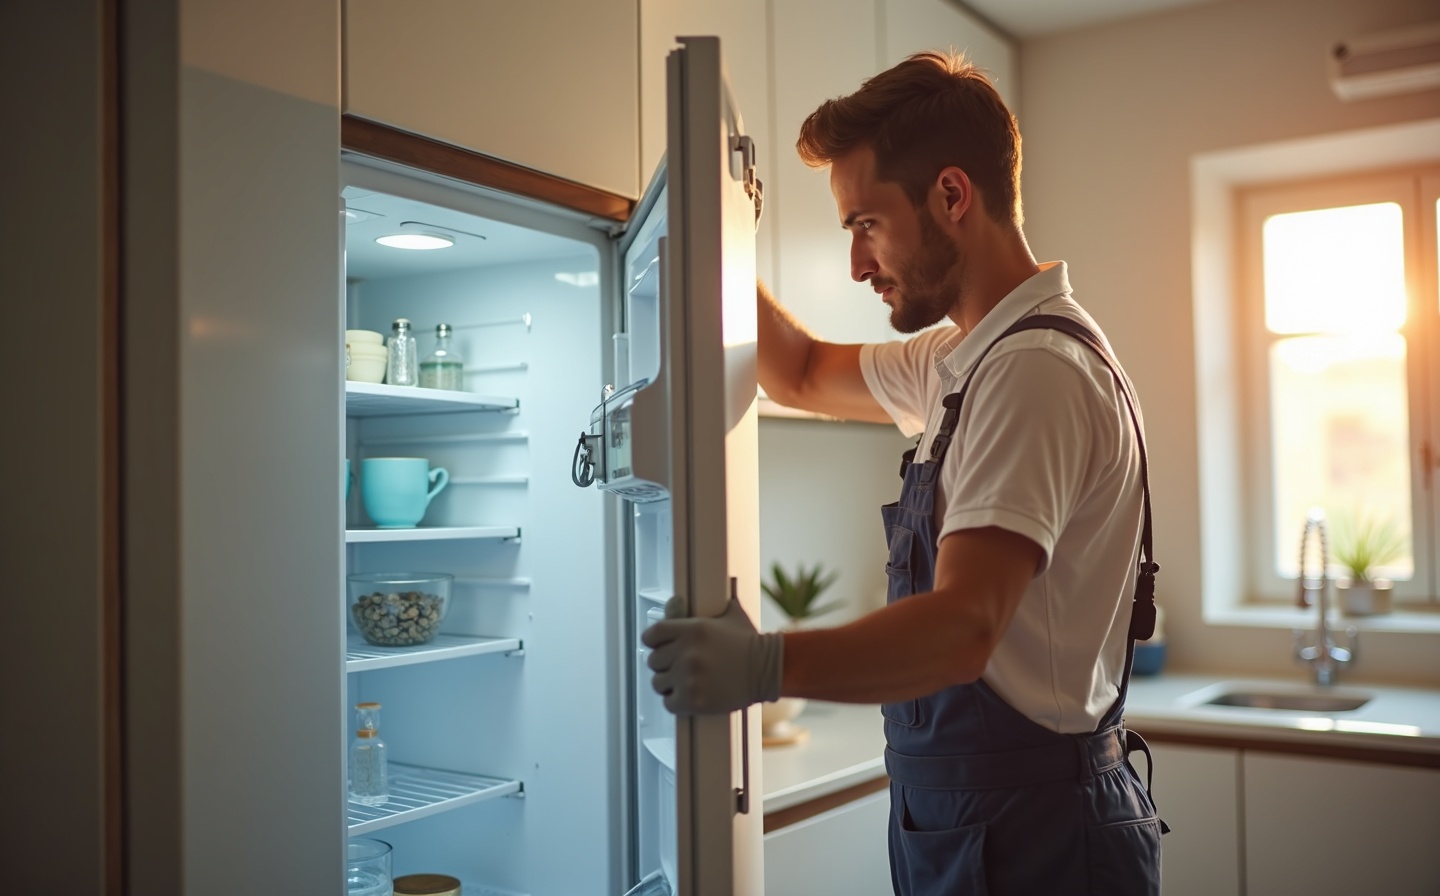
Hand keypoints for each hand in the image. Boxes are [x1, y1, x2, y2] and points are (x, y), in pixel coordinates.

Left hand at [641, 594, 783, 714]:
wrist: (768, 669)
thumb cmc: (750, 642)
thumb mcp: (730, 614)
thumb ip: (707, 606)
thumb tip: (677, 598)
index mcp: (691, 629)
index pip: (651, 635)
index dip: (652, 642)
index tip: (658, 647)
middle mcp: (686, 652)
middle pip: (653, 661)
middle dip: (664, 664)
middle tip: (677, 667)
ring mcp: (688, 678)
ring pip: (658, 683)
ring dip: (668, 684)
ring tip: (684, 683)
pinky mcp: (693, 700)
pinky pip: (668, 703)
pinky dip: (676, 702)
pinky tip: (689, 696)